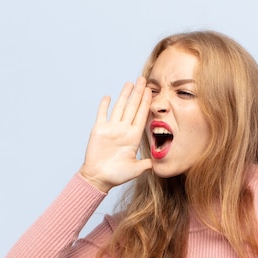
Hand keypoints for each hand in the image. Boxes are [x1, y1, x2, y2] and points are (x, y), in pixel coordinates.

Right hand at [79, 76, 151, 192]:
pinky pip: (102, 114)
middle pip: (132, 108)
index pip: (141, 116)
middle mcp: (123, 130)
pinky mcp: (99, 130)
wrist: (98, 178)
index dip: (146, 104)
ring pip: (119, 107)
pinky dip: (104, 105)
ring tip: (129, 83)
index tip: (151, 92)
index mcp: (133, 137)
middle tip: (143, 80)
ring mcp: (111, 129)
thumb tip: (158, 163)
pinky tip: (108, 96)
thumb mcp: (135, 169)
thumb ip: (146, 165)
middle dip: (138, 93)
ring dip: (124, 95)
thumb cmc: (116, 175)